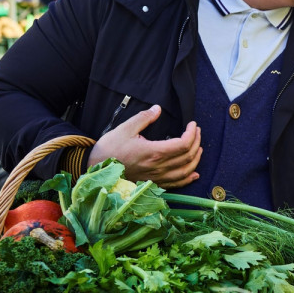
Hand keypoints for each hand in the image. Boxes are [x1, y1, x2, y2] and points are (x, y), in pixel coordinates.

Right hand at [88, 105, 202, 188]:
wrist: (94, 169)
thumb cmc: (109, 149)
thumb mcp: (125, 128)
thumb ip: (144, 118)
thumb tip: (157, 108)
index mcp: (154, 152)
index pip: (183, 144)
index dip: (192, 134)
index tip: (192, 124)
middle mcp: (158, 167)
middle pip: (188, 156)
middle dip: (196, 142)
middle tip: (196, 131)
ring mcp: (157, 178)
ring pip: (185, 171)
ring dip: (196, 159)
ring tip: (198, 148)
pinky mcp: (153, 184)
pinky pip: (176, 184)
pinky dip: (188, 179)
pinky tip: (194, 174)